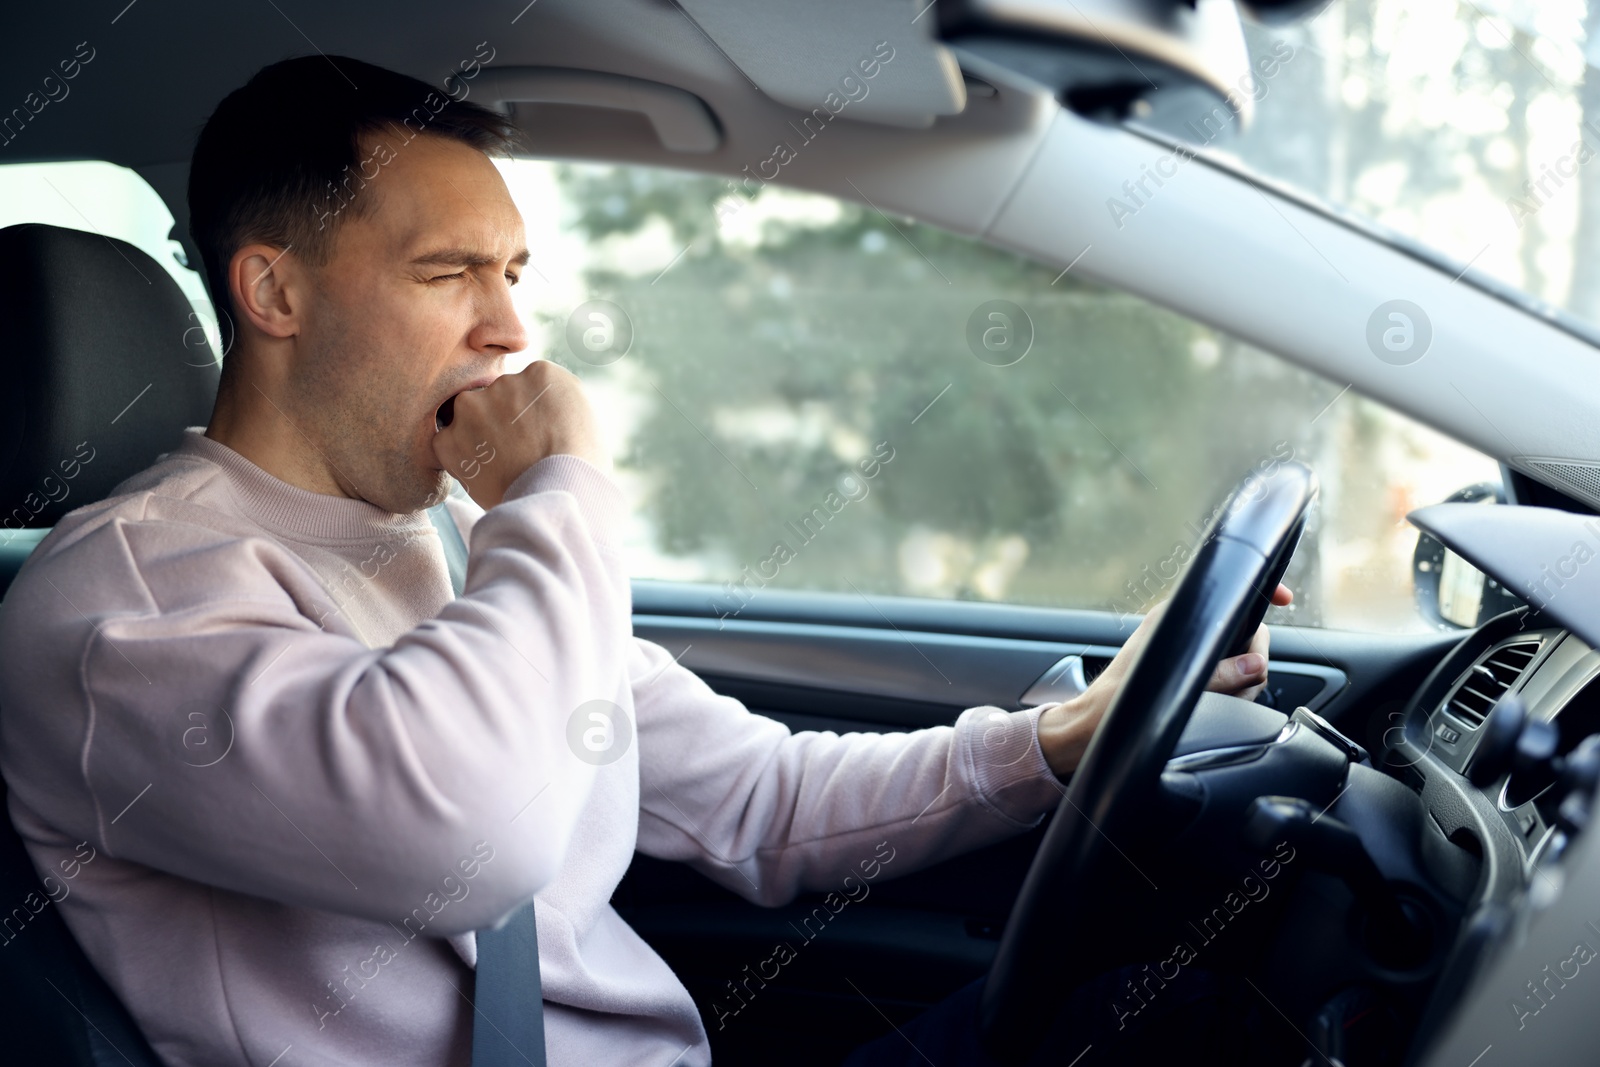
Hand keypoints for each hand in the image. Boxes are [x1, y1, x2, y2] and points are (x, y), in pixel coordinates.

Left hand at [432, 360, 611, 508]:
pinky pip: (448, 444)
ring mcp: (474, 407)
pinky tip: (486, 474)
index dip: (530, 415)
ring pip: (470, 417)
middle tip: (519, 453)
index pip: (526, 387)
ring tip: (503, 465)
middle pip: (496, 398)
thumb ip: (553, 399)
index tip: (539, 436)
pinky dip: (460, 459)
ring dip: (478, 435)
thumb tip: (534, 405)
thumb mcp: (582, 415)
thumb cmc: (581, 465)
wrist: (562, 496)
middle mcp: (504, 381)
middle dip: (502, 420)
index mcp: (542, 373)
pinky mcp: (450, 437)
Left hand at [1036, 584, 1293, 776]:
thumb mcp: (1171, 686)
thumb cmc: (1116, 703)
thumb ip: (1219, 674)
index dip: (1261, 596)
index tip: (1285, 599)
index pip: (1228, 597)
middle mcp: (1186, 630)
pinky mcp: (1194, 678)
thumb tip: (1257, 665)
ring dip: (1243, 687)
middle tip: (1238, 687)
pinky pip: (1231, 681)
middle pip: (1247, 635)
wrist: (1091, 728)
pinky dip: (1234, 696)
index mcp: (1175, 617)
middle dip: (1253, 664)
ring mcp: (1191, 655)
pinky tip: (1219, 708)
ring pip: (1243, 663)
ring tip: (1218, 703)